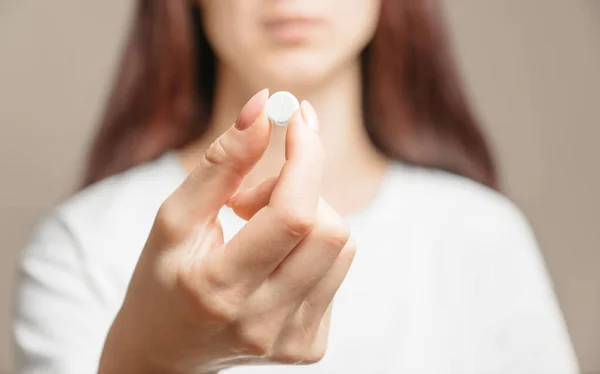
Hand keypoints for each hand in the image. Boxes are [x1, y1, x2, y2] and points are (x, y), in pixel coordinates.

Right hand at [98, 89, 355, 373]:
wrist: (165, 350)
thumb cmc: (162, 278)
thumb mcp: (175, 218)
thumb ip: (222, 163)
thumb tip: (264, 107)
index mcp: (219, 290)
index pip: (292, 215)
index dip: (305, 157)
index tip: (298, 118)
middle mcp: (262, 323)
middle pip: (329, 229)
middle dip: (300, 189)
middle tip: (251, 196)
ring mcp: (291, 341)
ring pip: (341, 246)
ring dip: (307, 217)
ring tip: (258, 229)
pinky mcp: (310, 346)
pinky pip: (337, 269)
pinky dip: (310, 247)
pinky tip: (273, 259)